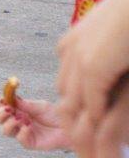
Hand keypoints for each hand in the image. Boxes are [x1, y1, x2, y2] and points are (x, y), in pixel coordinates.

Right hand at [0, 97, 69, 151]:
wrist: (68, 127)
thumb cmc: (55, 116)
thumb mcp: (39, 106)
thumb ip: (25, 104)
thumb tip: (11, 97)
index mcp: (18, 111)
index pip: (3, 108)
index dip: (0, 104)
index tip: (2, 99)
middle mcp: (18, 123)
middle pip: (0, 121)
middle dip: (1, 114)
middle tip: (8, 109)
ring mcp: (23, 133)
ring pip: (6, 131)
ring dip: (10, 123)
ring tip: (22, 118)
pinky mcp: (30, 143)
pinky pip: (20, 139)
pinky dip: (22, 132)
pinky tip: (29, 126)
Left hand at [57, 0, 128, 152]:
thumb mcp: (113, 39)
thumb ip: (107, 55)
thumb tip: (112, 70)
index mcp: (73, 43)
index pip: (68, 83)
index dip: (81, 103)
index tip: (95, 119)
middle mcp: (69, 49)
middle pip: (66, 95)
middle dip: (79, 116)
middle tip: (92, 138)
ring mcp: (79, 57)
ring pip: (76, 103)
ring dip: (88, 123)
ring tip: (103, 142)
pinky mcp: (94, 67)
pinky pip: (93, 104)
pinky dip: (101, 121)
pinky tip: (113, 132)